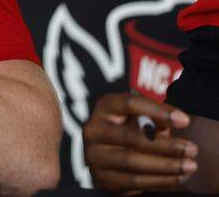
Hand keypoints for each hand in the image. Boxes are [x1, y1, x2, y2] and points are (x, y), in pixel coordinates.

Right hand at [83, 92, 197, 193]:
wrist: (108, 156)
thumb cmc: (131, 129)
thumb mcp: (139, 117)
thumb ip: (154, 117)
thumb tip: (176, 120)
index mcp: (105, 108)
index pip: (129, 104)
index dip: (158, 111)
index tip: (185, 120)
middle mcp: (94, 130)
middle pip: (131, 137)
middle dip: (166, 145)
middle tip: (192, 149)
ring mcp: (95, 155)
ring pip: (133, 162)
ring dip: (166, 166)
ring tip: (189, 166)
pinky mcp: (104, 177)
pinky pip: (134, 181)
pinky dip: (160, 180)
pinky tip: (178, 178)